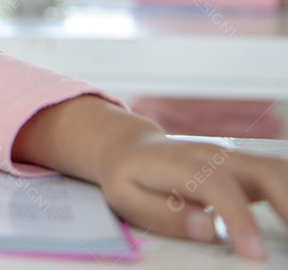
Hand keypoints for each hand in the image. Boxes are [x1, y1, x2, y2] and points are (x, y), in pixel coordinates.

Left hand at [97, 134, 287, 259]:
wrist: (129, 147)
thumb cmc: (127, 176)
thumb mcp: (126, 198)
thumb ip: (164, 214)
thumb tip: (207, 229)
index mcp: (180, 163)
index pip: (218, 186)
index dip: (240, 218)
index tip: (256, 252)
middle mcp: (212, 154)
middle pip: (262, 171)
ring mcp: (231, 157)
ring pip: (276, 170)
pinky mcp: (243, 167)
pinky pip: (277, 175)